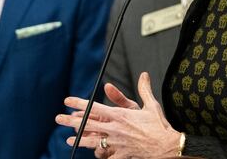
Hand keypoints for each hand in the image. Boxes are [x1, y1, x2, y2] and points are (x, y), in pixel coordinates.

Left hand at [56, 72, 180, 158]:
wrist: (168, 146)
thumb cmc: (159, 125)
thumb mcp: (151, 105)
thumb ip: (144, 89)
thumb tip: (144, 74)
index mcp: (120, 115)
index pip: (94, 107)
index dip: (79, 103)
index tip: (67, 101)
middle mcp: (115, 129)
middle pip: (87, 124)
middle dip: (71, 121)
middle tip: (58, 118)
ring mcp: (117, 143)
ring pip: (92, 141)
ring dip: (79, 140)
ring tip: (68, 140)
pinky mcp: (121, 154)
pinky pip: (107, 155)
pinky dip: (101, 154)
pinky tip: (94, 154)